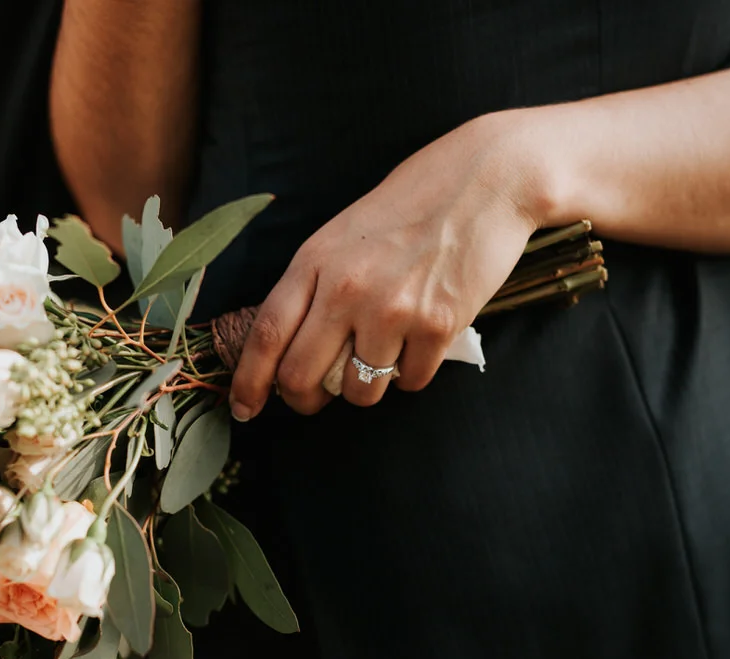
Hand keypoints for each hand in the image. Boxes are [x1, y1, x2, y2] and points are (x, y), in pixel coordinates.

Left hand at [228, 111, 550, 419]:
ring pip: (358, 390)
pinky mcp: (438, 325)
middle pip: (300, 375)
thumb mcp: (343, 234)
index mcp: (315, 260)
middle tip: (314, 398)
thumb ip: (314, 285)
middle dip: (304, 400)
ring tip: (383, 353)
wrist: (486, 179)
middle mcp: (346, 288)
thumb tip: (289, 348)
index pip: (266, 334)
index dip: (249, 381)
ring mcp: (392, 309)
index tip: (242, 408)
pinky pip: (411, 382)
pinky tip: (422, 338)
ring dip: (366, 387)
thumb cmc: (411, 205)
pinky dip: (413, 372)